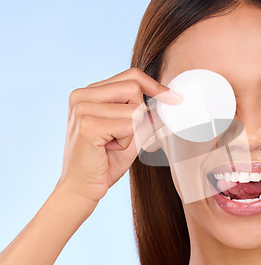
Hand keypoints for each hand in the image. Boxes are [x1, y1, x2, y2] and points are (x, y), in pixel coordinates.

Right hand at [55, 67, 181, 210]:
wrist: (82, 188)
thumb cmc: (106, 161)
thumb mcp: (132, 132)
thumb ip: (148, 115)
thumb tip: (174, 101)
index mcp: (89, 93)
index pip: (131, 76)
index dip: (155, 86)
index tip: (174, 98)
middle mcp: (82, 96)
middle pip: (133, 87)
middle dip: (140, 113)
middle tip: (123, 134)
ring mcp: (82, 109)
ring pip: (133, 109)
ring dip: (131, 132)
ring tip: (112, 144)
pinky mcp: (88, 125)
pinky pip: (128, 125)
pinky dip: (126, 141)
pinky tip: (108, 149)